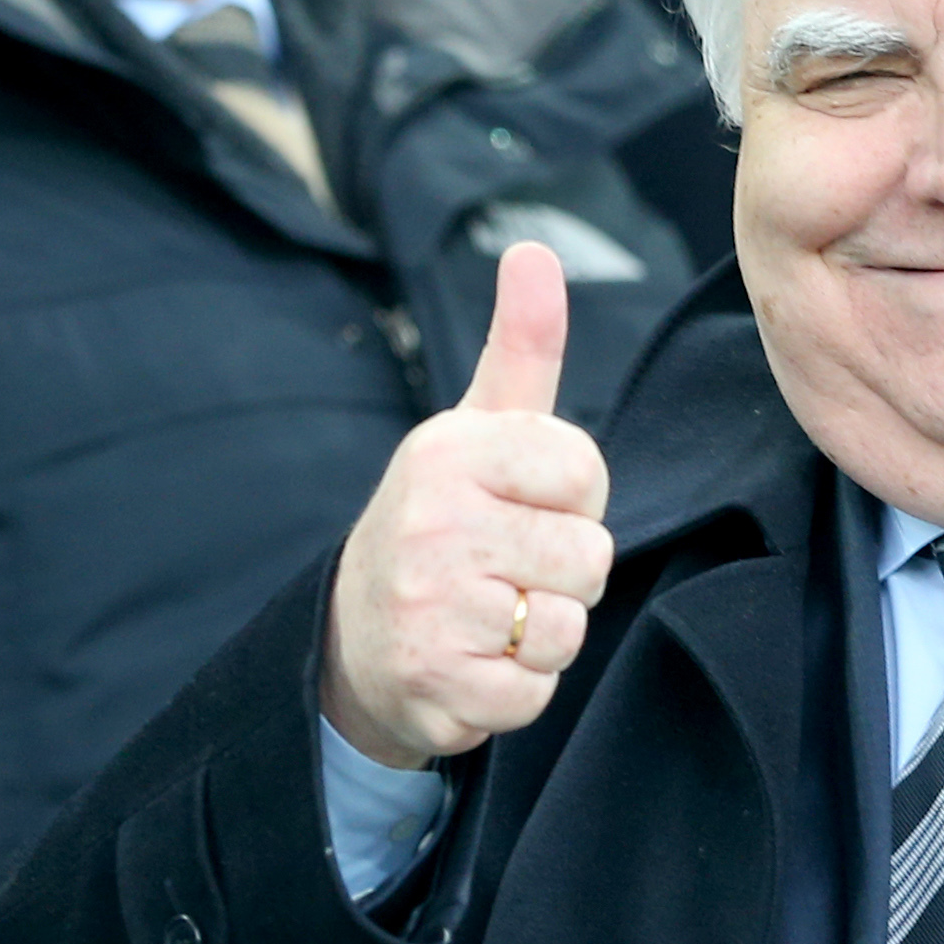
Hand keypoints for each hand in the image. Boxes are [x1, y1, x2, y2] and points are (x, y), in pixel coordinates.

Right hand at [319, 242, 611, 768]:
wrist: (355, 637)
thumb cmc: (442, 522)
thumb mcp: (476, 429)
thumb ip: (522, 347)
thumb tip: (535, 251)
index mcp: (448, 451)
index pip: (585, 472)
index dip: (573, 500)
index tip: (524, 506)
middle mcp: (432, 523)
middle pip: (587, 555)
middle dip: (561, 574)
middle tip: (505, 571)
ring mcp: (429, 607)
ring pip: (565, 626)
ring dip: (541, 634)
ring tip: (490, 616)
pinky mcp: (435, 683)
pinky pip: (535, 692)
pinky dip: (516, 690)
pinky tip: (475, 663)